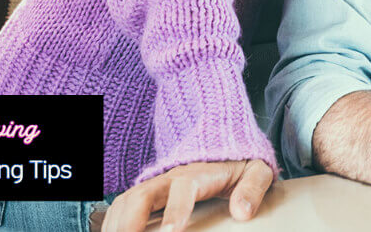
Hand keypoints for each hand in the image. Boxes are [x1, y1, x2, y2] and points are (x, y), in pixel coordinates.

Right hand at [102, 159, 272, 231]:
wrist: (225, 146)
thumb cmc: (240, 164)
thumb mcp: (257, 172)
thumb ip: (252, 189)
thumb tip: (242, 212)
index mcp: (199, 173)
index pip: (183, 188)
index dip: (175, 210)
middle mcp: (170, 177)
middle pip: (142, 194)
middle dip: (131, 221)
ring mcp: (155, 184)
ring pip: (127, 200)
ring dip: (117, 223)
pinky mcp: (147, 193)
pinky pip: (122, 205)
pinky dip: (113, 222)